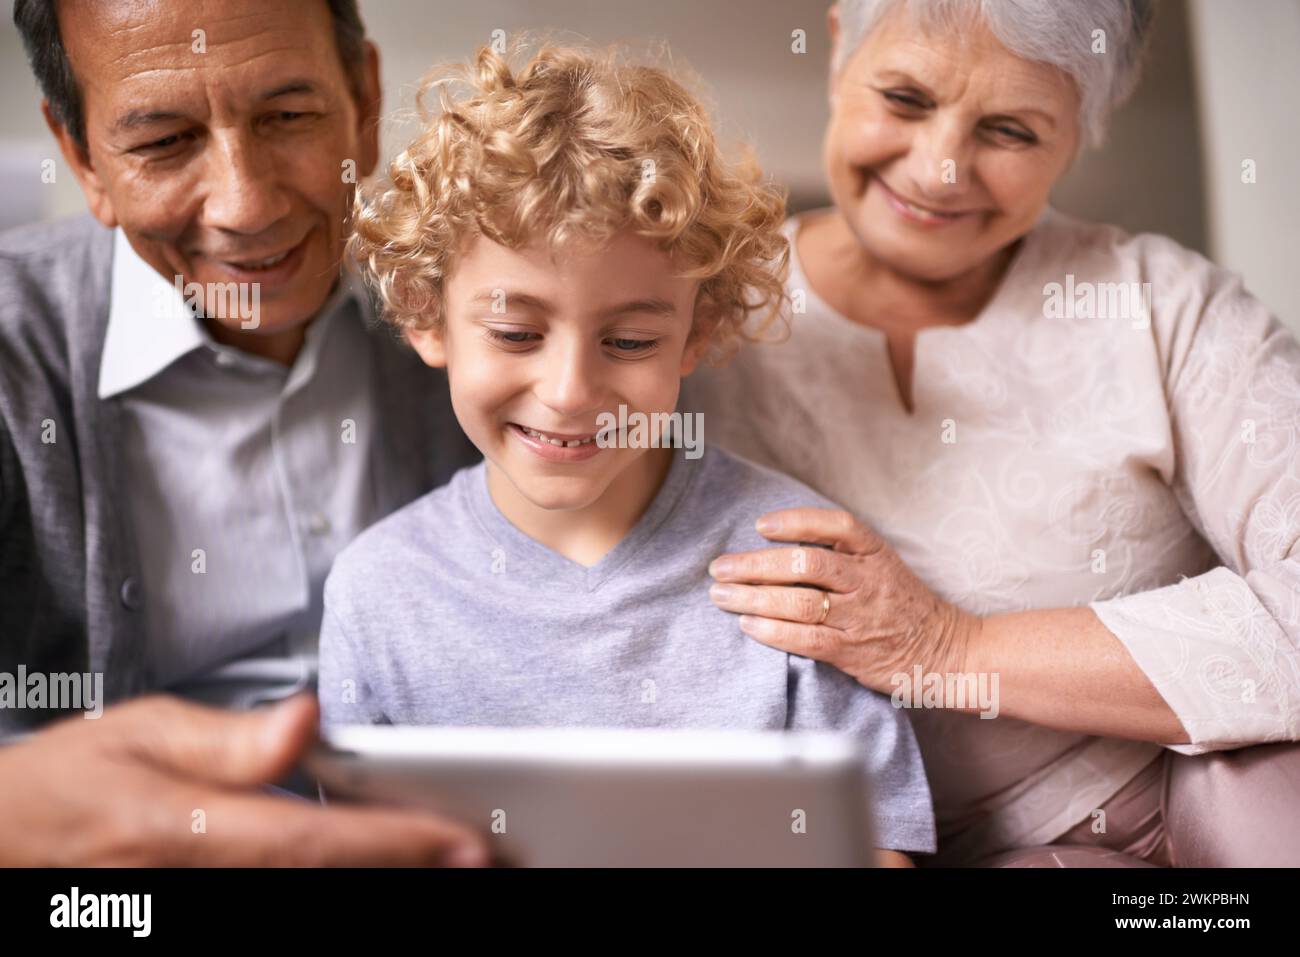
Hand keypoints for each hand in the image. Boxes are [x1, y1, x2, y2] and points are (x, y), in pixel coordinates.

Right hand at [0, 693, 488, 865]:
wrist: (9, 836)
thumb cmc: (69, 782)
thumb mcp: (139, 732)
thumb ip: (229, 738)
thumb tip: (306, 721)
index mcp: (187, 827)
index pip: (312, 840)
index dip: (395, 843)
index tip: (463, 842)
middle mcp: (201, 877)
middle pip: (327, 883)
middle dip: (414, 872)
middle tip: (489, 858)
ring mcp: (201, 902)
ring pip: (313, 900)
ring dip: (390, 883)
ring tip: (456, 866)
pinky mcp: (206, 906)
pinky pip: (286, 902)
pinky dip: (343, 884)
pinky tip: (388, 871)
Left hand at [707, 507, 980, 694]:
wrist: (947, 653)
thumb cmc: (904, 607)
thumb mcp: (882, 568)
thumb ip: (842, 555)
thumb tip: (779, 545)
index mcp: (876, 554)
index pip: (837, 525)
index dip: (796, 521)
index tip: (761, 525)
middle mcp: (868, 581)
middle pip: (806, 562)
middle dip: (756, 564)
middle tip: (720, 568)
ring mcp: (861, 617)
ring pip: (800, 601)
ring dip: (754, 597)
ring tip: (722, 595)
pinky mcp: (853, 651)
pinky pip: (807, 638)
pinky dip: (772, 630)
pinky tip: (747, 624)